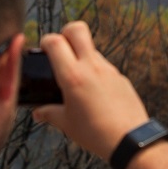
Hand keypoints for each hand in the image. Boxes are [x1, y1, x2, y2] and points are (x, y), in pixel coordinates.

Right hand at [31, 21, 149, 159]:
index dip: (46, 42)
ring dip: (82, 56)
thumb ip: (49, 113)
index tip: (44, 50)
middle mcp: (91, 67)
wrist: (129, 139)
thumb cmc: (95, 133)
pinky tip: (95, 93)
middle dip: (66, 32)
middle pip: (77, 29)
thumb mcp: (66, 124)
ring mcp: (109, 70)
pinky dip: (96, 72)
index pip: (55, 41)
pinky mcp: (121, 77)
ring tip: (77, 80)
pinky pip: (104, 67)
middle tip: (61, 50)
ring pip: (92, 49)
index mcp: (72, 76)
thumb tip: (38, 112)